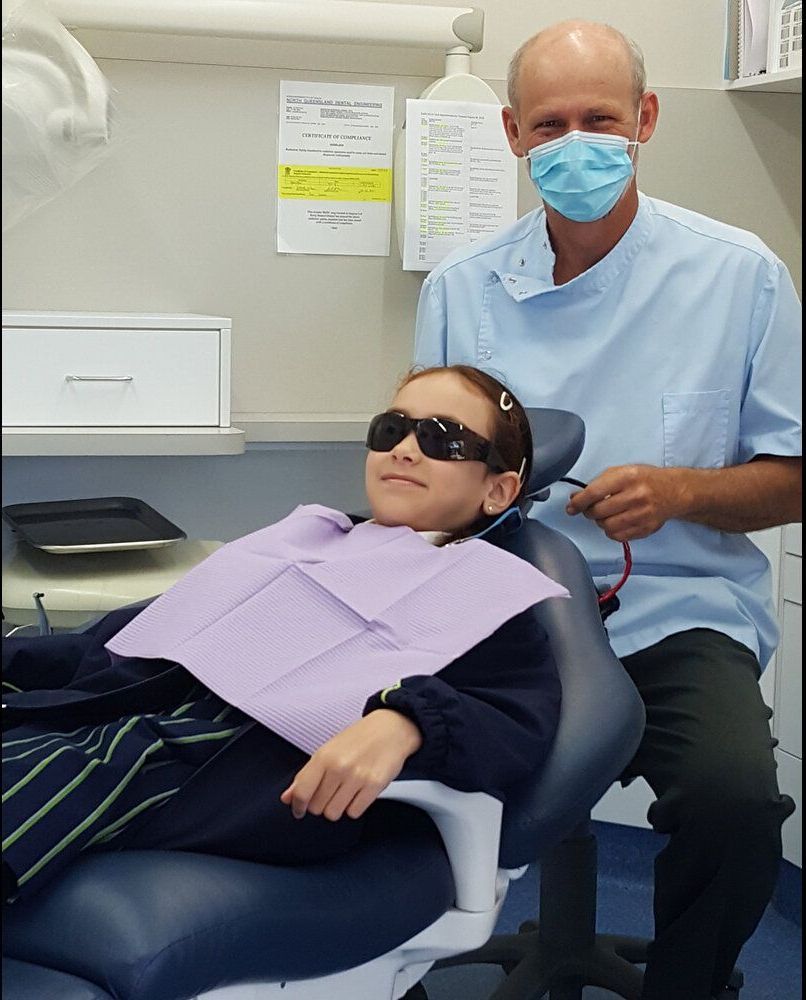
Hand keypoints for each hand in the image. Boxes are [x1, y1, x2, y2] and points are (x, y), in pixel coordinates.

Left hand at [280, 709, 422, 821]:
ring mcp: (357, 777)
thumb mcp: (328, 750)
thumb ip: (306, 776)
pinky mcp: (374, 786)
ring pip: (334, 813)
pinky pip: (354, 812)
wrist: (391, 729)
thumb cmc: (358, 738)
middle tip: (329, 792)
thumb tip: (287, 797)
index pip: (302, 792)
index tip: (298, 810)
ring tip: (344, 792)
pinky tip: (357, 793)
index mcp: (324, 756)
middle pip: (317, 807)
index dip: (297, 806)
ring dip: (337, 807)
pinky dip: (354, 807)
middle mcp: (339, 767)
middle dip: (320, 804)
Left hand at [566, 464, 685, 541]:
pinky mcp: (645, 528)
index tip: (571, 507)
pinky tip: (617, 521)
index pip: (594, 492)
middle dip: (589, 512)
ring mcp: (642, 514)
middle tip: (591, 508)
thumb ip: (598, 483)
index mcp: (627, 477)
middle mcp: (636, 496)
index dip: (578, 502)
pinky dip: (612, 531)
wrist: (674, 491)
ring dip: (601, 522)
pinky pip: (618, 536)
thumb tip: (576, 498)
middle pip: (598, 512)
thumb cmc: (644, 480)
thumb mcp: (622, 471)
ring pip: (606, 526)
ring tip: (606, 514)